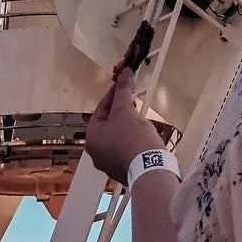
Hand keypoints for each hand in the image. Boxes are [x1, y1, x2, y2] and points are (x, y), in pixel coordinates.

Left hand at [85, 69, 163, 184]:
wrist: (150, 170)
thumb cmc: (133, 137)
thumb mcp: (126, 110)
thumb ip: (123, 90)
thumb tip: (124, 71)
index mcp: (91, 136)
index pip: (102, 107)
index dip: (114, 92)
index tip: (125, 82)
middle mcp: (94, 151)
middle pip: (107, 122)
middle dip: (120, 108)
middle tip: (134, 99)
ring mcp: (107, 162)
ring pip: (115, 135)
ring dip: (126, 123)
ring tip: (139, 115)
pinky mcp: (120, 169)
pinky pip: (122, 147)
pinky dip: (130, 137)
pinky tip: (141, 133)